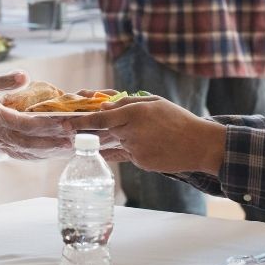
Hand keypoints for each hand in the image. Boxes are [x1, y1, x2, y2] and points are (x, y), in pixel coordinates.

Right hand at [0, 71, 75, 159]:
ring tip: (70, 151)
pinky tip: (45, 153)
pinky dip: (34, 154)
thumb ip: (0, 81)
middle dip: (58, 143)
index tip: (71, 126)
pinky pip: (17, 153)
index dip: (52, 127)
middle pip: (34, 143)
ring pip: (27, 152)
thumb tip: (24, 75)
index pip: (30, 125)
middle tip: (81, 143)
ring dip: (50, 152)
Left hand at [75, 95, 227, 174]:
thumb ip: (128, 102)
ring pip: (116, 143)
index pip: (99, 118)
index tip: (65, 124)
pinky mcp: (140, 162)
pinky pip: (128, 154)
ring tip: (146, 135)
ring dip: (120, 139)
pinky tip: (151, 144)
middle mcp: (131, 131)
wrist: (199, 145)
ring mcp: (135, 149)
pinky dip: (133, 149)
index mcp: (134, 112)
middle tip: (77, 133)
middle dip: (90, 133)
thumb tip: (105, 106)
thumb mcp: (154, 102)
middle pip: (103, 133)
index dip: (80, 122)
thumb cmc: (178, 119)